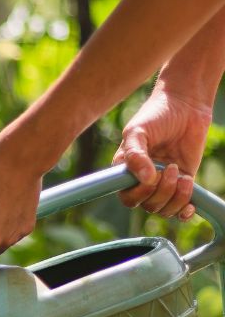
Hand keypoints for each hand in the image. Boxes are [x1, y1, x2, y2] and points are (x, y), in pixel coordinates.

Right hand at [113, 89, 211, 218]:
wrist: (186, 105)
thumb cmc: (156, 115)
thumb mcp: (138, 131)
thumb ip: (135, 154)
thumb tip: (145, 179)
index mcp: (126, 171)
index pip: (127, 197)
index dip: (139, 194)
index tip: (151, 177)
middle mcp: (142, 181)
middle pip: (147, 205)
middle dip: (161, 192)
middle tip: (170, 167)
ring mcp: (164, 183)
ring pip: (165, 209)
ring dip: (176, 198)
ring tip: (183, 177)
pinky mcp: (183, 182)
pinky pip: (181, 209)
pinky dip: (185, 211)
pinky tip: (191, 204)